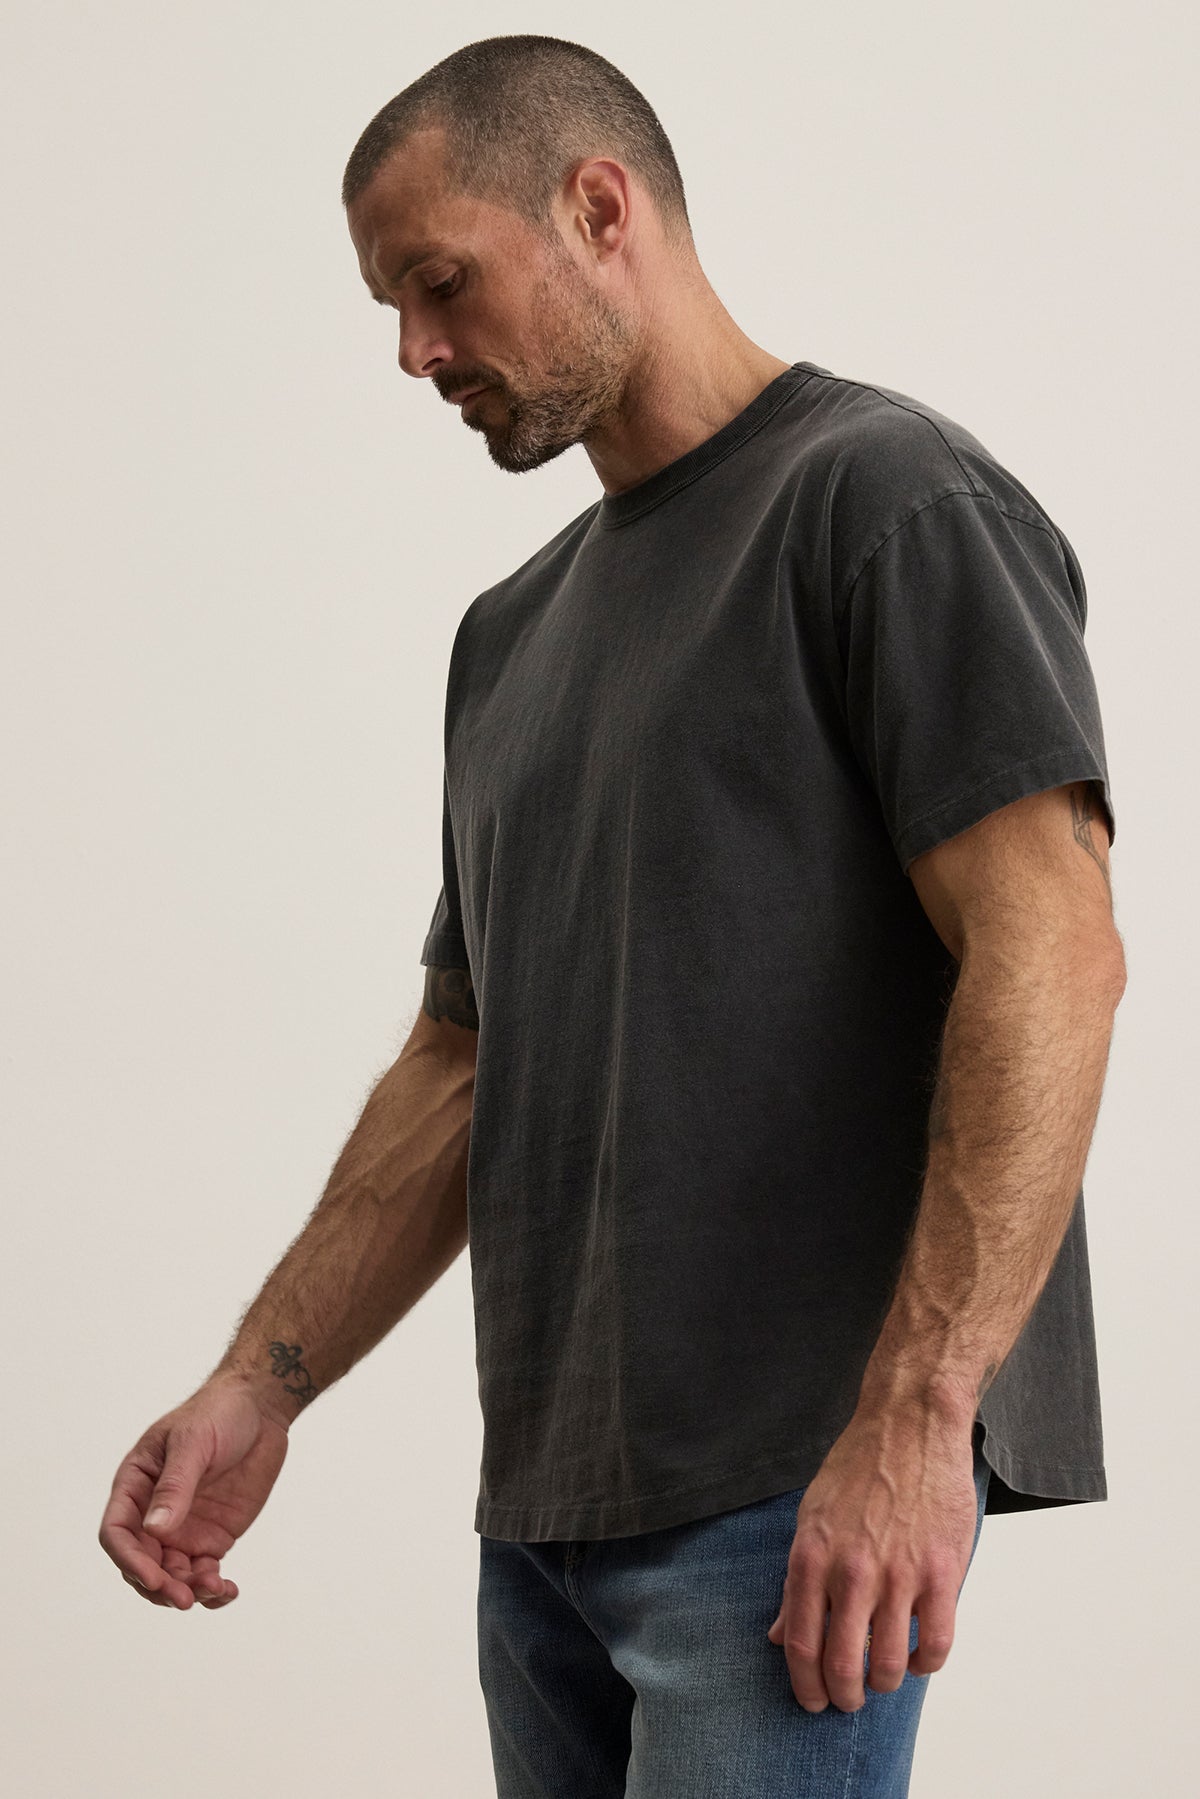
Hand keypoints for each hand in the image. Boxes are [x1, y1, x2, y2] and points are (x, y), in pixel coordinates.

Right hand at [98, 1375, 289, 1609]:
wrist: (260, 1408)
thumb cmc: (218, 1413)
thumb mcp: (194, 1442)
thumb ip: (175, 1485)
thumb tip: (155, 1529)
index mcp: (136, 1485)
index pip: (117, 1532)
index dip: (129, 1560)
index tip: (153, 1579)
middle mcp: (153, 1513)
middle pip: (142, 1563)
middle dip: (159, 1586)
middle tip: (186, 1598)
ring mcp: (182, 1528)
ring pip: (172, 1576)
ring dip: (188, 1591)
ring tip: (215, 1590)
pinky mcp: (212, 1536)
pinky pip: (203, 1573)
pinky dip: (212, 1590)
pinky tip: (227, 1591)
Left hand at [765, 1403, 977, 1711]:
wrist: (909, 1425)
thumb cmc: (858, 1468)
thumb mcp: (811, 1516)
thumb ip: (797, 1579)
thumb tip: (778, 1634)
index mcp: (812, 1555)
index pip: (800, 1643)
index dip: (804, 1684)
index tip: (812, 1700)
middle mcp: (852, 1570)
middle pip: (843, 1665)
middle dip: (843, 1696)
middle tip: (848, 1700)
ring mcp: (899, 1573)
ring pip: (891, 1664)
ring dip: (885, 1683)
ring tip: (884, 1676)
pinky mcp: (942, 1572)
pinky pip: (937, 1643)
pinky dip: (927, 1663)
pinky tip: (920, 1656)